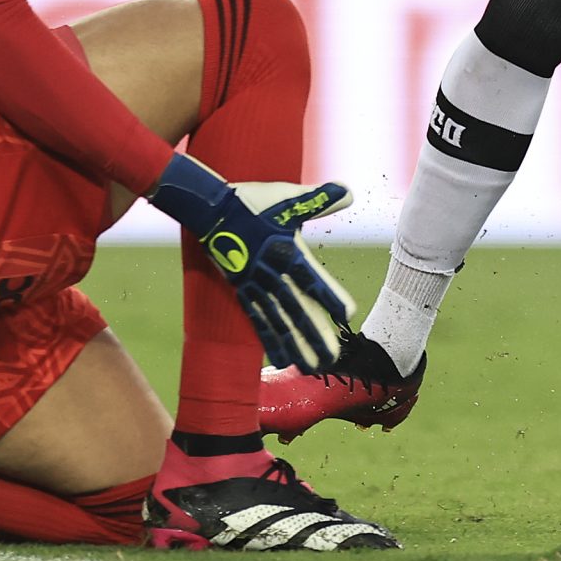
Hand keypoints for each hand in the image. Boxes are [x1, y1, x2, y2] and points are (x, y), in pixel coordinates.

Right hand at [149, 154, 355, 371]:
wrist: (211, 210)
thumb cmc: (253, 202)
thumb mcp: (288, 198)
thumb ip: (319, 199)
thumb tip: (349, 192)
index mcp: (287, 251)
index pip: (312, 279)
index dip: (328, 297)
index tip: (346, 315)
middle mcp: (272, 274)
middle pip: (298, 309)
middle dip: (316, 335)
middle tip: (332, 358)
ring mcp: (256, 286)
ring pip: (279, 322)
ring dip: (297, 345)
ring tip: (312, 368)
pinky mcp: (244, 292)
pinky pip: (259, 320)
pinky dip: (271, 340)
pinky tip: (283, 359)